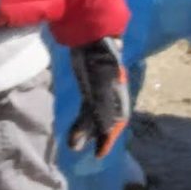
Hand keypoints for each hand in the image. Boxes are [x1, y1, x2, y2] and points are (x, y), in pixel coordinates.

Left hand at [66, 38, 129, 157]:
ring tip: (72, 144)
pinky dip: (80, 120)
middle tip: (79, 148)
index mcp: (119, 96)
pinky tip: (73, 129)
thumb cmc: (99, 59)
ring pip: (93, 116)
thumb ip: (102, 109)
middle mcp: (111, 96)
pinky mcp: (89, 86)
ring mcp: (99, 91)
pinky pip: (86, 108)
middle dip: (94, 136)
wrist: (90, 34)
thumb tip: (103, 134)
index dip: (108, 139)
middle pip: (104, 122)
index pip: (116, 123)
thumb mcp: (101, 85)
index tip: (99, 154)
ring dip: (84, 130)